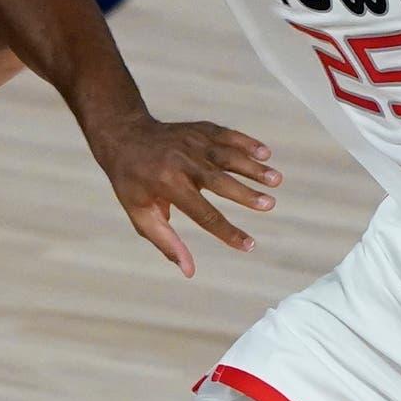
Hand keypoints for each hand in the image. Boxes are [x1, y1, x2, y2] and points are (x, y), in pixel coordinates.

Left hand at [91, 115, 279, 277]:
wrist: (124, 135)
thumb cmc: (132, 182)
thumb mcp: (140, 214)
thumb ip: (166, 241)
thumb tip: (189, 271)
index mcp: (168, 185)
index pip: (202, 213)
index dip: (227, 231)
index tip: (249, 245)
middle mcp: (183, 162)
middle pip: (220, 181)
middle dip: (245, 194)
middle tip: (270, 205)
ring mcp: (193, 143)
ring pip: (228, 156)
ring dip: (253, 167)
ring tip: (276, 179)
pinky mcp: (200, 130)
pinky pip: (227, 136)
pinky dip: (246, 143)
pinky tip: (265, 153)